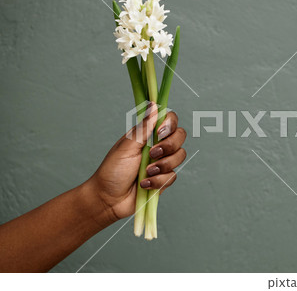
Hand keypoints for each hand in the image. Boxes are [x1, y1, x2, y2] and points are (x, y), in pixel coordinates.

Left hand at [89, 104, 186, 220]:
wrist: (108, 200)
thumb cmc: (112, 170)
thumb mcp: (127, 146)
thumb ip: (144, 127)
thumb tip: (153, 105)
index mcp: (148, 135)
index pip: (170, 120)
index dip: (170, 124)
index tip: (159, 132)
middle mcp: (157, 146)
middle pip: (180, 136)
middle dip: (169, 146)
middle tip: (152, 153)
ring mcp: (162, 163)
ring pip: (180, 156)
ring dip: (162, 165)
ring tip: (146, 172)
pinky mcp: (163, 180)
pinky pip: (172, 176)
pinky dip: (158, 181)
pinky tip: (144, 184)